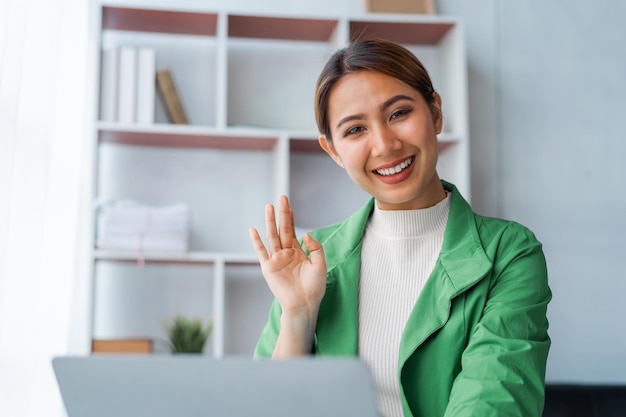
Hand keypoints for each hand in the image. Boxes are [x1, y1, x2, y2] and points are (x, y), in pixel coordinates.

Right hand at [249, 195, 326, 329]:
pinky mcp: (268, 268)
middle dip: (282, 214)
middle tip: (282, 197)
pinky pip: (261, 252)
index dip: (292, 219)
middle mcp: (286, 254)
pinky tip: (253, 230)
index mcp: (298, 253)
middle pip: (283, 229)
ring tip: (269, 207)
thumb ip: (315, 248)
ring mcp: (276, 260)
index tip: (290, 206)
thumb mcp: (320, 265)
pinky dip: (256, 241)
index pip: (293, 231)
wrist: (303, 305)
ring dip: (270, 221)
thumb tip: (304, 234)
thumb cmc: (314, 288)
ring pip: (272, 236)